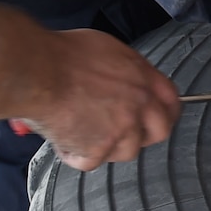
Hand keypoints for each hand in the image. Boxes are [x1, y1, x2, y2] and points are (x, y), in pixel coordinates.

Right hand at [10, 28, 180, 171]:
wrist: (38, 72)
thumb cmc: (62, 54)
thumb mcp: (107, 49)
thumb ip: (126, 71)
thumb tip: (127, 81)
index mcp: (142, 77)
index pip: (172, 100)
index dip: (165, 111)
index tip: (157, 117)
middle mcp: (139, 104)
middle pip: (160, 131)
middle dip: (144, 135)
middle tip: (120, 133)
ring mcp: (122, 129)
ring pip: (126, 151)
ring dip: (106, 146)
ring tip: (81, 129)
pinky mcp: (99, 150)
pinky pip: (91, 161)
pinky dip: (74, 154)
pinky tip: (60, 135)